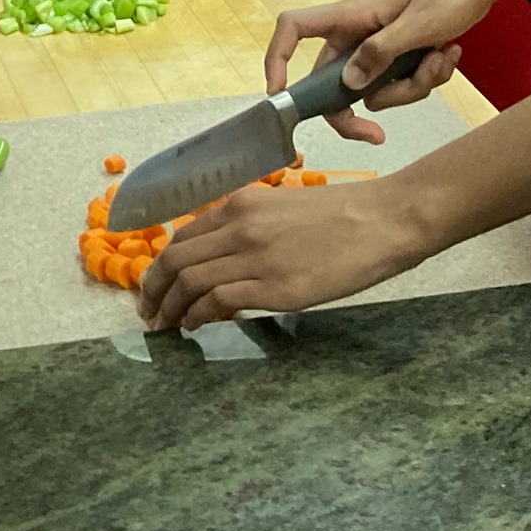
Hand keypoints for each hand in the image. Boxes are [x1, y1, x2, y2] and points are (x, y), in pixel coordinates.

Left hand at [139, 177, 423, 330]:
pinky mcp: (275, 288)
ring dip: (170, 308)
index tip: (154, 286)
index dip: (161, 265)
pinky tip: (196, 326)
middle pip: (176, 259)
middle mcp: (240, 226)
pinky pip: (218, 302)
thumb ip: (248, 227)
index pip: (183, 236)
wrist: (381, 220)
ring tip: (166, 326)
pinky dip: (198, 316)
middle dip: (154, 289)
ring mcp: (256, 257)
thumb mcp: (282, 208)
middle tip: (148, 312)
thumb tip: (221, 257)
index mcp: (241, 204)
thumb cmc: (341, 215)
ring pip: (190, 282)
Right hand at [264, 0, 530, 141]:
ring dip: (409, 87)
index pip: (295, 27)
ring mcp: (377, 46)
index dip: (278, 57)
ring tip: (439, 58)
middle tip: (377, 137)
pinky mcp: (398, 55)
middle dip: (360, 111)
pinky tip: (446, 54)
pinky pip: (399, 84)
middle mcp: (356, 33)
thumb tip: (348, 84)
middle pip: (335, 82)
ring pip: (374, 89)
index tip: (280, 94)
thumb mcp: (418, 25)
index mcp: (351, 17)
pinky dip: (424, 78)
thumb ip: (381, 53)